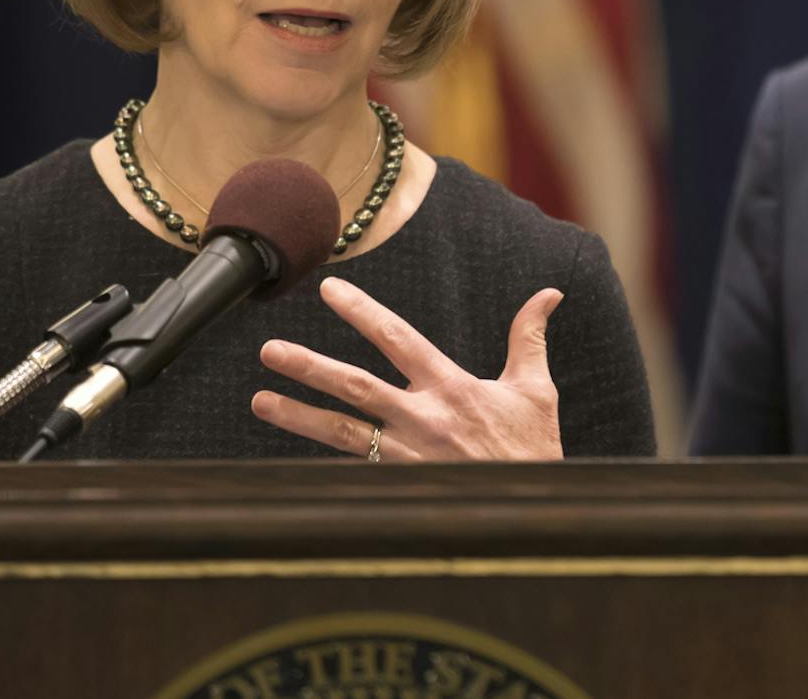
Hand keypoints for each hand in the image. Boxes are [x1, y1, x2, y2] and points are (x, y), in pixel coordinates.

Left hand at [251, 276, 564, 460]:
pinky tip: (286, 459)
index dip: (363, 313)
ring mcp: (407, 456)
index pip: (399, 340)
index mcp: (452, 389)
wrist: (531, 515)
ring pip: (342, 432)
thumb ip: (529, 339)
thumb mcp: (536, 391)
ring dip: (298, 416)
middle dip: (310, 367)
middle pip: (356, 387)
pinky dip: (320, 462)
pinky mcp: (400, 485)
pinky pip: (352, 470)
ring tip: (259, 401)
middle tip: (270, 350)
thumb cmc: (533, 450)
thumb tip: (548, 294)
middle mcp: (423, 420)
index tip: (329, 291)